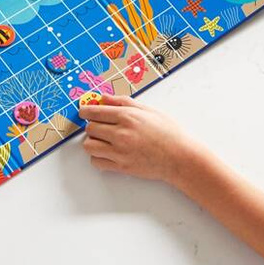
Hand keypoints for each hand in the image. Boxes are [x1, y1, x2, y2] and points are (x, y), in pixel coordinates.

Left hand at [78, 94, 201, 183]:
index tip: (83, 112)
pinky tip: (107, 153)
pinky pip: (96, 162)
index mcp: (127, 116)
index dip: (85, 111)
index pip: (94, 112)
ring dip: (92, 142)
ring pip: (89, 146)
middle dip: (92, 126)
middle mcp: (121, 133)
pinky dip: (98, 158)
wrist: (180, 157)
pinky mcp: (121, 166)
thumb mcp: (148, 110)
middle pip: (90, 128)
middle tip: (100, 127)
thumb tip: (103, 97)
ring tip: (103, 141)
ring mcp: (120, 151)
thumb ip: (123, 102)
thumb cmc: (168, 133)